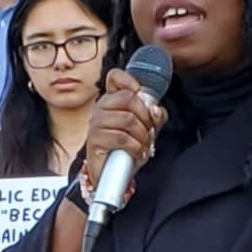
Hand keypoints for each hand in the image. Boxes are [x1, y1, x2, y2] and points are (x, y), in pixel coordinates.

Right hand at [86, 68, 167, 186]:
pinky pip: (122, 138)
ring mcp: (96, 123)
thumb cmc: (128, 148)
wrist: (114, 174)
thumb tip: (155, 109)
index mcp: (113, 100)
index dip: (130, 81)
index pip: (115, 77)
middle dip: (145, 117)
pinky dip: (135, 147)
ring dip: (142, 135)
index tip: (139, 94)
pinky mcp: (95, 140)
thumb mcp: (148, 130)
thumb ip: (156, 117)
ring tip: (141, 144)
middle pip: (129, 98)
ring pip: (128, 119)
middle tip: (147, 130)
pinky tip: (135, 152)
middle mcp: (102, 108)